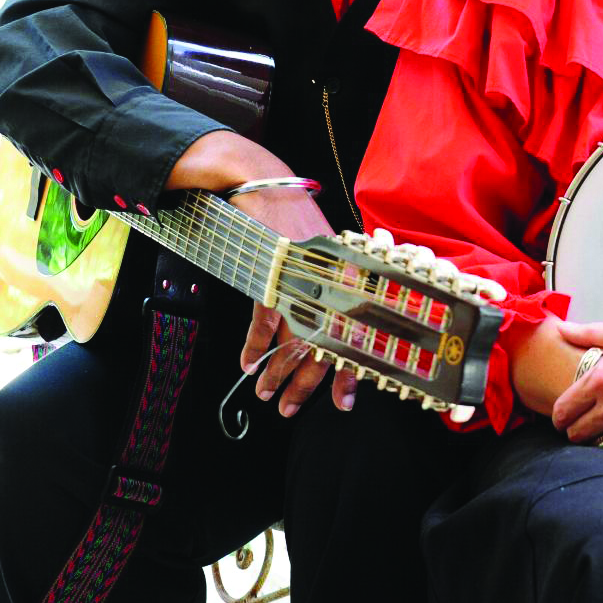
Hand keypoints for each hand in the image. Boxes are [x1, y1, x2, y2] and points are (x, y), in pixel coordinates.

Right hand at [235, 184, 356, 418]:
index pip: (354, 342)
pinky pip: (263, 324)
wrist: (272, 192)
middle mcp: (327, 292)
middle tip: (290, 410)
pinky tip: (248, 365)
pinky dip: (254, 346)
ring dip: (277, 374)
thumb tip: (349, 322)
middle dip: (304, 387)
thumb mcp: (333, 252)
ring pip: (290, 345)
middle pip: (319, 352)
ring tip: (266, 396)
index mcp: (348, 287)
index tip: (344, 403)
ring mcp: (298, 290)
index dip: (348, 376)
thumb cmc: (304, 220)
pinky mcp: (271, 283)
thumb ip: (341, 286)